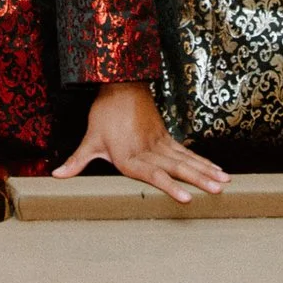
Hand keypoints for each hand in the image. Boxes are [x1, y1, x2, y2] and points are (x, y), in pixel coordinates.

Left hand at [53, 83, 226, 203]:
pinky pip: (186, 151)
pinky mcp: (165, 136)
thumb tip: (57, 176)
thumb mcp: (90, 139)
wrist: (120, 84)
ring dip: (206, 170)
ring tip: (225, 183)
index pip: (153, 175)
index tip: (188, 198)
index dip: (170, 187)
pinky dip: (202, 160)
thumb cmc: (104, 113)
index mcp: (131, 156)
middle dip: (199, 180)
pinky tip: (216, 169)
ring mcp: (160, 142)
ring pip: (186, 159)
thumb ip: (77, 161)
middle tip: (218, 191)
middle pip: (177, 167)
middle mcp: (149, 151)